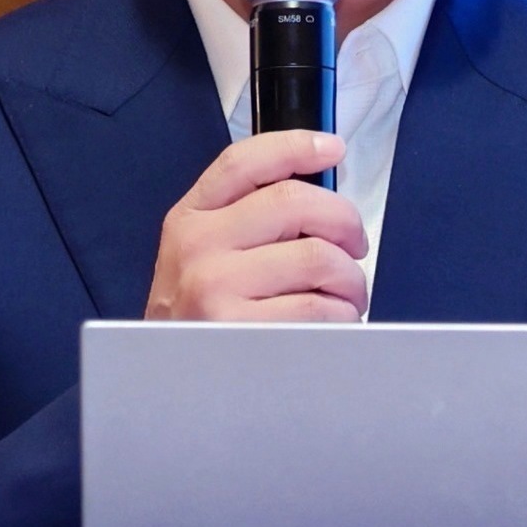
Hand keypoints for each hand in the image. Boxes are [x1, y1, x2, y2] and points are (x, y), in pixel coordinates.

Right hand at [145, 132, 365, 321]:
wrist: (171, 380)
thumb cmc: (200, 317)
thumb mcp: (201, 255)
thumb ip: (248, 219)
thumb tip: (323, 197)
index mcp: (190, 219)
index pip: (244, 163)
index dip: (295, 146)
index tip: (332, 149)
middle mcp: (197, 246)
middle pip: (294, 202)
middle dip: (344, 221)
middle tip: (354, 245)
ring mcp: (215, 288)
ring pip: (318, 257)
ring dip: (350, 279)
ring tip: (346, 295)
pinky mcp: (241, 329)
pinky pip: (320, 309)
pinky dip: (342, 316)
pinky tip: (331, 324)